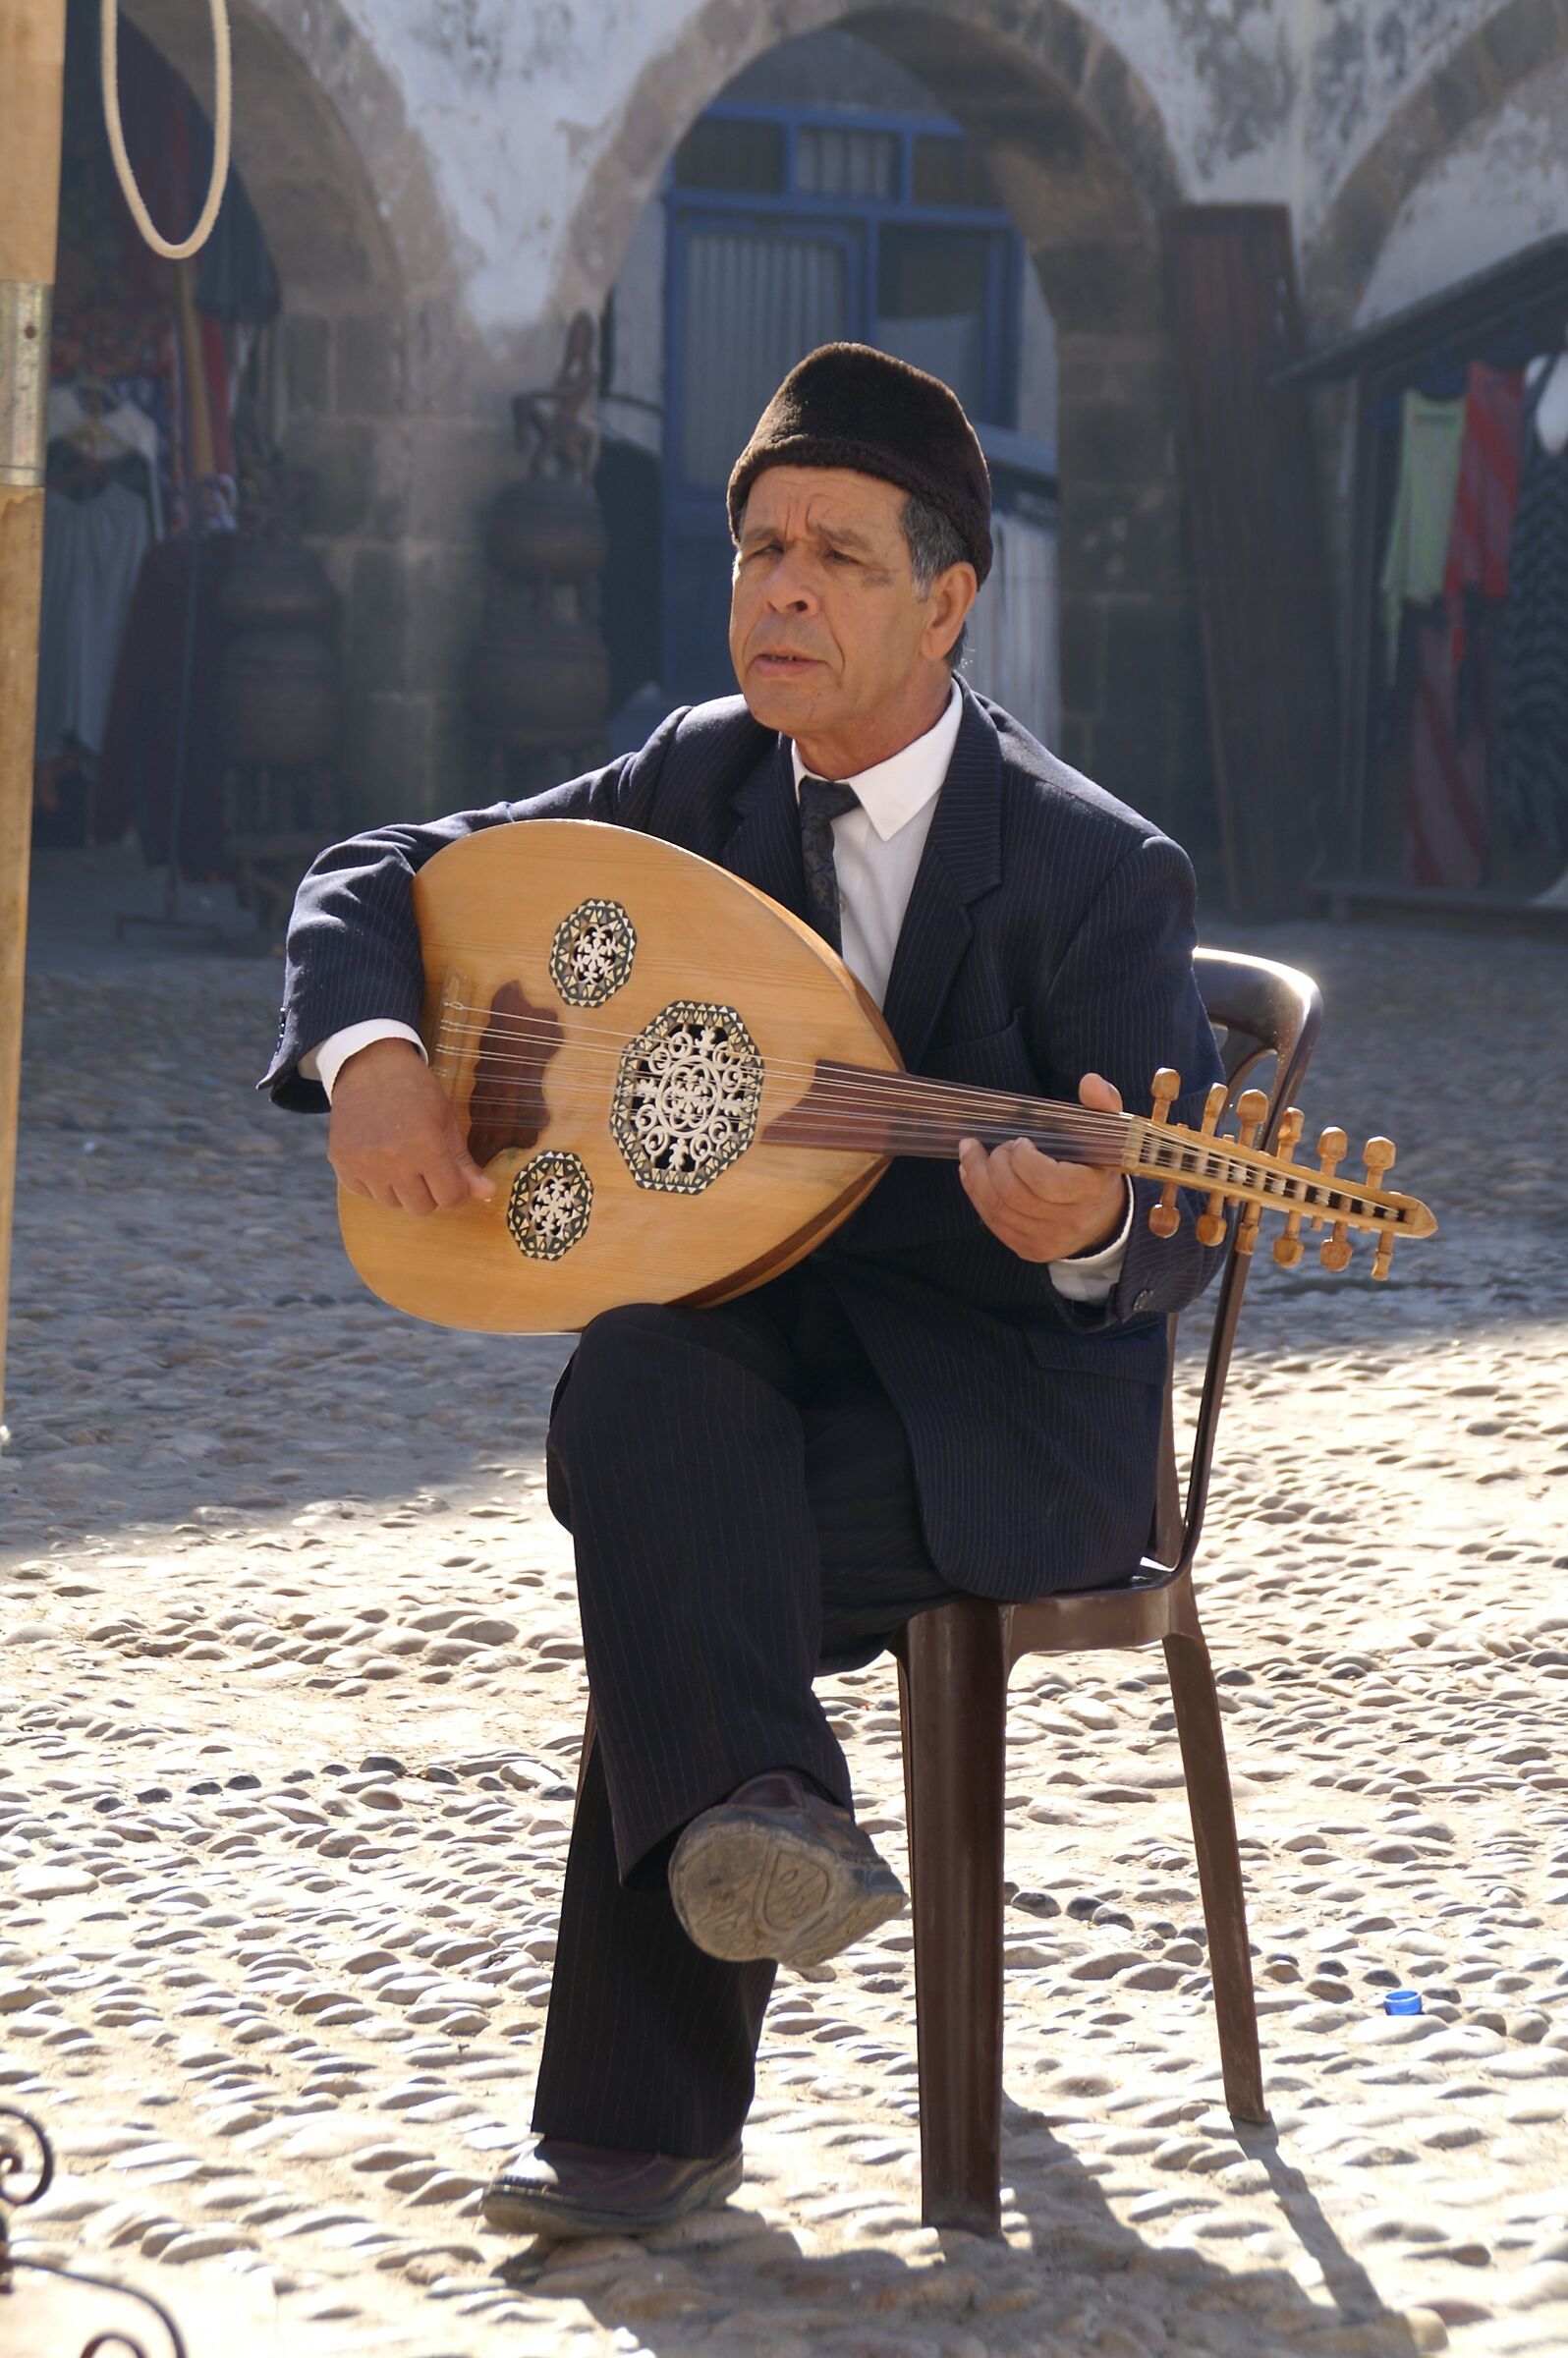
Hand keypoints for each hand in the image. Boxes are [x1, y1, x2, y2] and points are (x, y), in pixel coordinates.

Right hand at [328, 1038, 494, 1215]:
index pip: (450, 1197)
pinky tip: (378, 1155)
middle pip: (422, 1207)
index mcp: (426, 1145)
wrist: (368, 1065)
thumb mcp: (446, 1119)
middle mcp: (393, 1158)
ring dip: (401, 1187)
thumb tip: (487, 1193)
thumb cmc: (415, 1090)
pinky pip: (366, 1194)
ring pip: (393, 1203)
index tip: (451, 1175)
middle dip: (429, 1191)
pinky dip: (374, 1182)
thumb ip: (464, 1162)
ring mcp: (364, 1163)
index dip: (455, 1188)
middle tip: (424, 1163)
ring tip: (399, 1154)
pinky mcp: (342, 1163)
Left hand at [957, 1072, 1125, 1262]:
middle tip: (995, 1146)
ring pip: (997, 1210)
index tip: (1021, 1141)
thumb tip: (1090, 1081)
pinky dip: (976, 1195)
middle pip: (1014, 1195)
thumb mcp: (1108, 1135)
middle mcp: (1070, 1222)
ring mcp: (1047, 1240)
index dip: (1023, 1159)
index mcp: (1091, 1192)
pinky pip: (993, 1223)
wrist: (1103, 1219)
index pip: (1046, 1181)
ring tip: (970, 1152)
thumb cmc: (1097, 1168)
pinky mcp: (1028, 1249)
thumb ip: (1102, 1105)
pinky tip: (971, 1174)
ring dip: (977, 1176)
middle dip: (994, 1164)